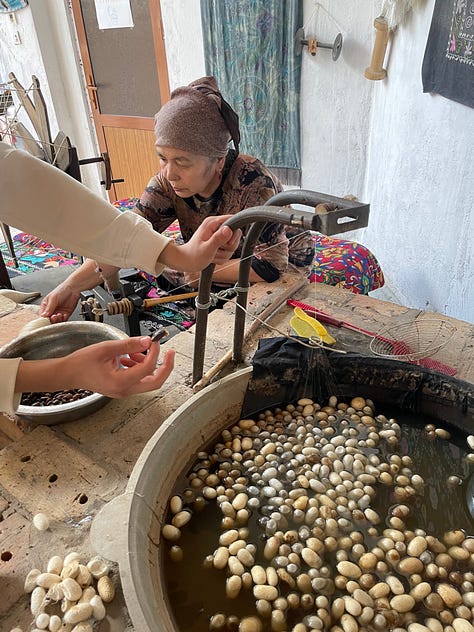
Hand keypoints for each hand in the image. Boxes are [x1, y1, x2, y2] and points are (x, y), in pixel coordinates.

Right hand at [14, 337, 175, 397]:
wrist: (69, 374)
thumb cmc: (82, 363)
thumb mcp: (106, 348)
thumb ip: (128, 344)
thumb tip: (147, 341)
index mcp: (121, 382)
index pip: (147, 368)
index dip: (154, 353)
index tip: (155, 341)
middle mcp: (124, 390)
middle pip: (156, 382)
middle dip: (165, 366)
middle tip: (169, 352)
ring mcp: (124, 391)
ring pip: (148, 381)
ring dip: (150, 365)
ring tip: (139, 351)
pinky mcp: (122, 388)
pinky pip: (138, 379)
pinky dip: (140, 367)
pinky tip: (130, 357)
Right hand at [39, 283, 80, 322]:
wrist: (73, 289)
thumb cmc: (62, 290)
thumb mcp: (53, 298)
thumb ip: (49, 307)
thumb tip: (44, 315)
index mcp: (46, 306)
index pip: (42, 315)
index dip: (44, 318)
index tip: (47, 318)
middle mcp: (52, 310)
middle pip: (49, 319)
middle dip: (51, 319)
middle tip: (53, 316)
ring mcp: (59, 312)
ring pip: (56, 321)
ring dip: (58, 320)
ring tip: (59, 315)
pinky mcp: (66, 314)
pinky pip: (63, 320)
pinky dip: (63, 319)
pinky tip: (63, 315)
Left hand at [161, 215, 240, 271]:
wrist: (185, 262)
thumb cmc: (192, 256)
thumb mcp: (207, 248)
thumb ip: (218, 239)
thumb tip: (228, 229)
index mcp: (212, 223)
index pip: (233, 221)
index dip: (234, 233)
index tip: (228, 244)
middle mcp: (216, 227)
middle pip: (235, 235)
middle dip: (228, 247)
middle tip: (216, 251)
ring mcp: (217, 235)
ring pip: (232, 245)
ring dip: (224, 254)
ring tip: (213, 255)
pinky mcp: (218, 242)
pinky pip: (228, 251)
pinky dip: (222, 257)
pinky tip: (213, 257)